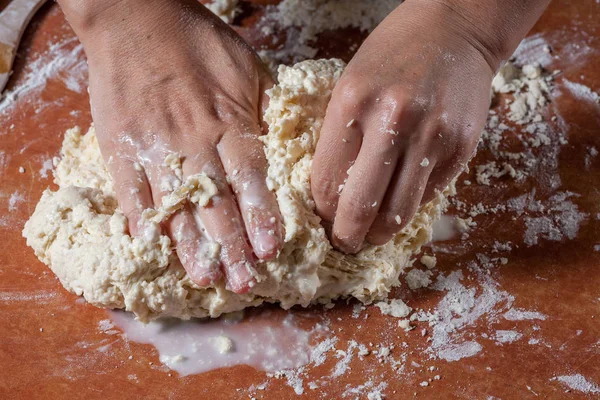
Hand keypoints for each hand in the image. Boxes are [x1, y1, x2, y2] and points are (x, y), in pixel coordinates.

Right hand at [60, 0, 282, 292]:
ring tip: (205, 277)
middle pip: (217, 203)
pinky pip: (131, 190)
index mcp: (229, 121)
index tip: (271, 251)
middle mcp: (194, 141)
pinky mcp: (121, 145)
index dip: (261, 217)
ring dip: (191, 245)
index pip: (250, 179)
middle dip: (232, 247)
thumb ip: (261, 110)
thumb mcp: (246, 67)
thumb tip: (277, 148)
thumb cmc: (196, 40)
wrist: (134, 17)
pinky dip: (141, 219)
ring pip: (177, 206)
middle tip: (243, 283)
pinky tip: (152, 247)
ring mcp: (154, 146)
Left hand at [311, 1, 496, 252]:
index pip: (326, 183)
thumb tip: (327, 193)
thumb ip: (338, 137)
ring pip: (399, 212)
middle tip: (344, 243)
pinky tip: (399, 202)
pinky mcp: (461, 148)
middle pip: (361, 207)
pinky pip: (428, 196)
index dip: (321, 212)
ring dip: (381, 233)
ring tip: (371, 234)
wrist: (456, 29)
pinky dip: (409, 206)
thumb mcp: (350, 84)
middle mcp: (393, 122)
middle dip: (347, 236)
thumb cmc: (393, 54)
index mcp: (353, 103)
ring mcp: (432, 136)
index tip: (321, 220)